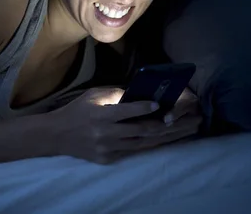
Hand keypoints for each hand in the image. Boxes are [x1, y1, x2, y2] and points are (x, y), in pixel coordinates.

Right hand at [48, 87, 200, 163]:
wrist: (57, 135)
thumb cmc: (78, 110)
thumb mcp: (94, 95)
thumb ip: (117, 94)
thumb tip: (143, 92)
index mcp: (102, 115)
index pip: (128, 111)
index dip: (146, 108)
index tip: (162, 104)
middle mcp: (107, 134)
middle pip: (144, 131)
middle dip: (172, 125)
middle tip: (193, 119)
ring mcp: (109, 149)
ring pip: (145, 143)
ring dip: (170, 136)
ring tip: (190, 130)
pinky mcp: (110, 159)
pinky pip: (136, 150)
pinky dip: (153, 144)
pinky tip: (169, 139)